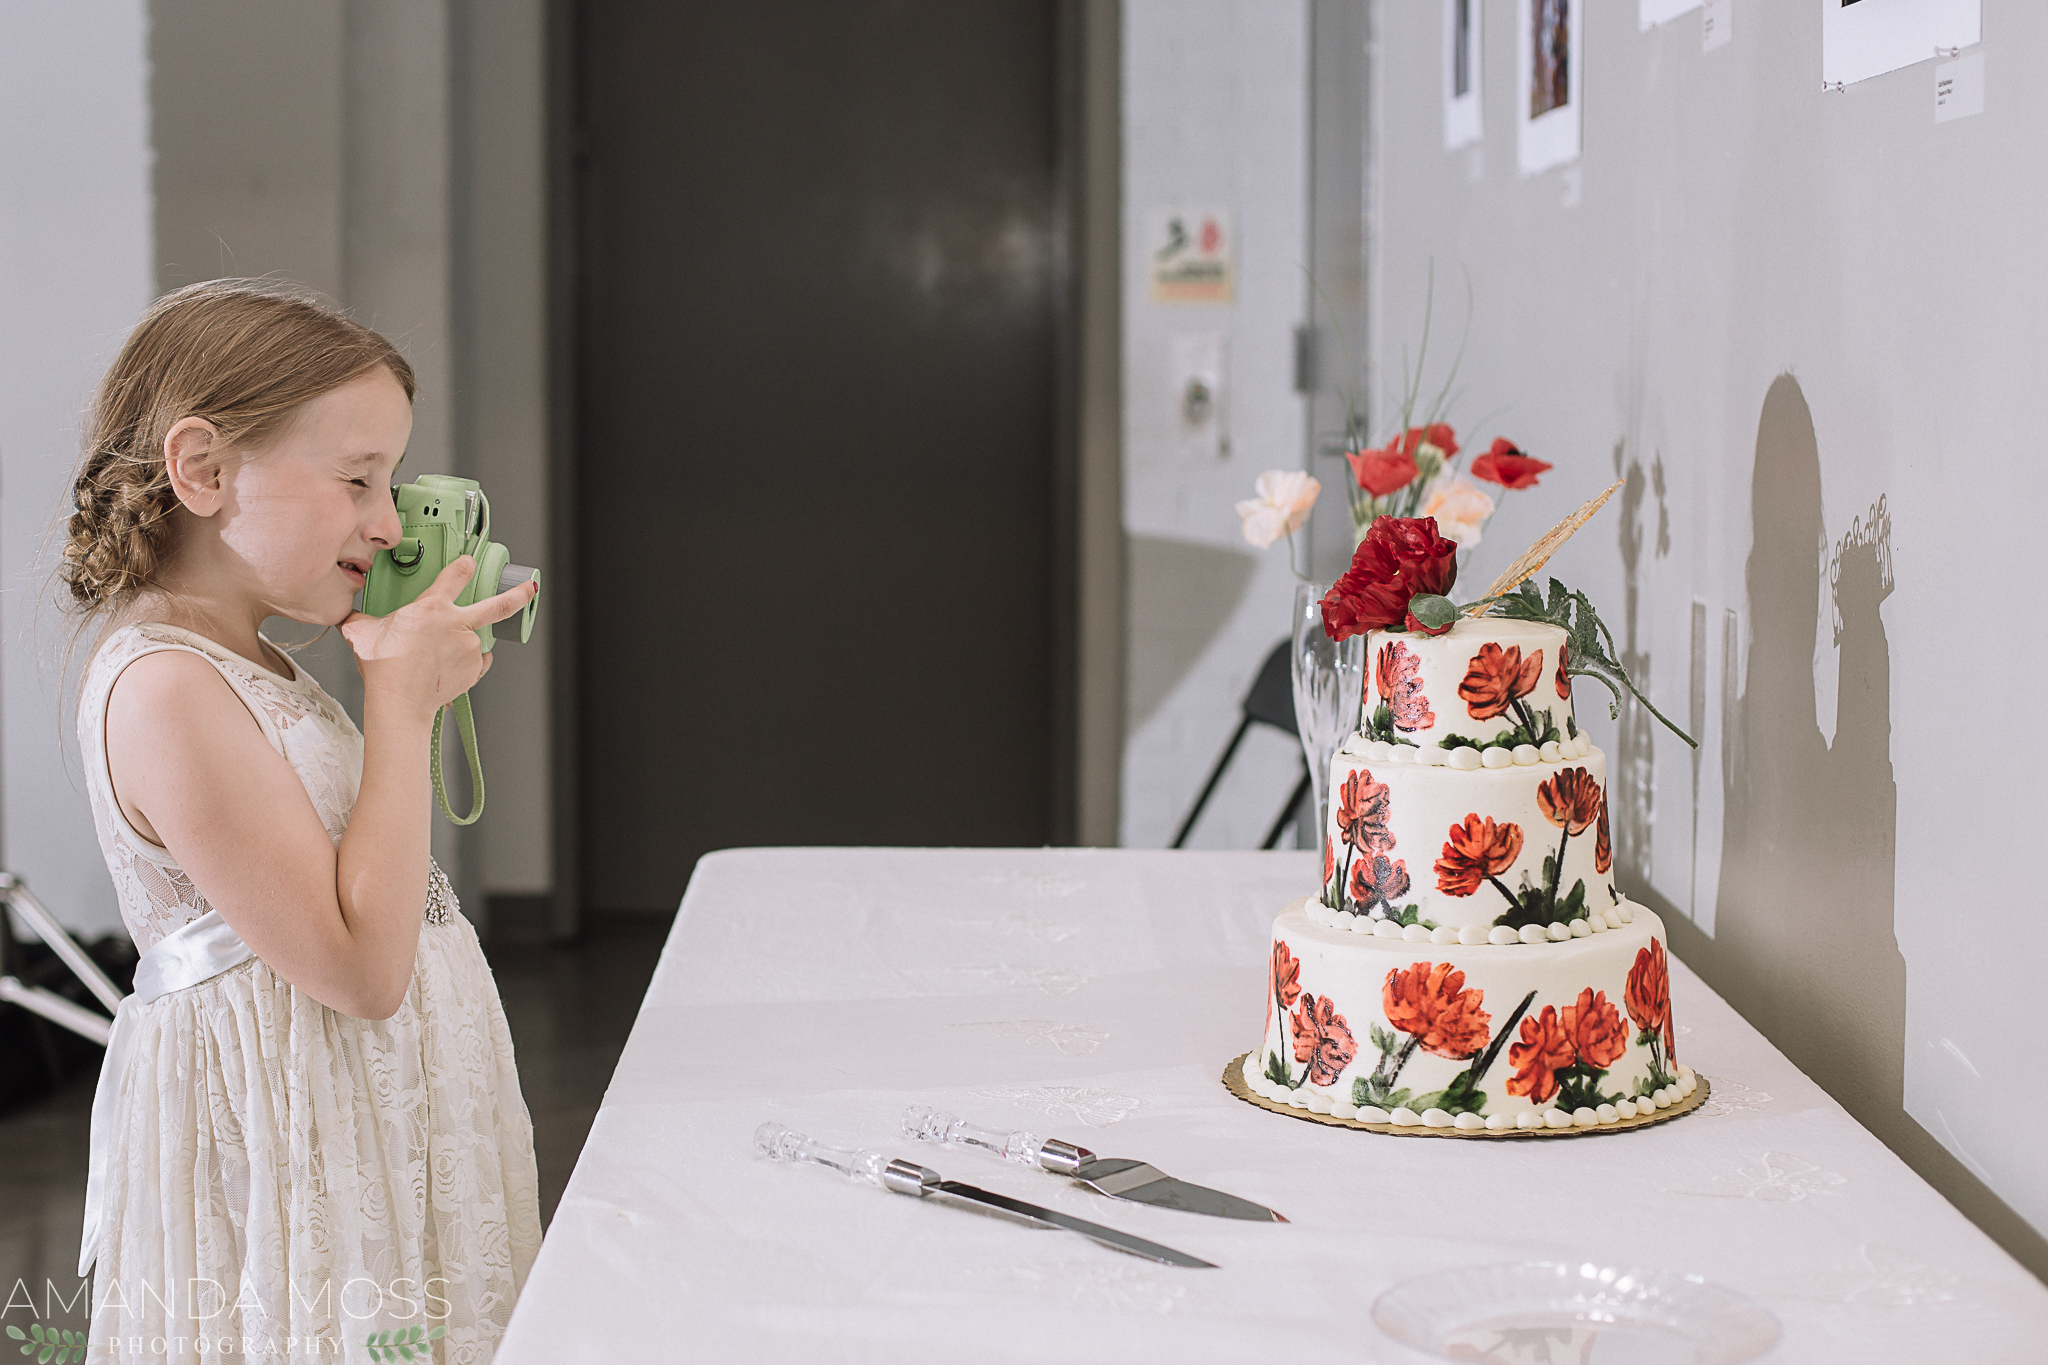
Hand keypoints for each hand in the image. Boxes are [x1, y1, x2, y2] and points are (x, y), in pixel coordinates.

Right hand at [339, 556, 538, 720]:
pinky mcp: (474, 669)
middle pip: (498, 605)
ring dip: (463, 643)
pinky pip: (477, 661)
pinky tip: (451, 666)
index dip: (464, 566)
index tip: (469, 562)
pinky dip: (469, 662)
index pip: (456, 575)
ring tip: (437, 656)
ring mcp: (469, 648)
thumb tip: (348, 617)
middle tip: (530, 588)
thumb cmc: (382, 665)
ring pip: (474, 639)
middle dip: (519, 594)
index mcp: (433, 607)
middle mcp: (457, 624)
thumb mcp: (362, 632)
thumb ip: (360, 620)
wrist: (399, 700)